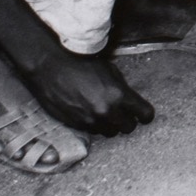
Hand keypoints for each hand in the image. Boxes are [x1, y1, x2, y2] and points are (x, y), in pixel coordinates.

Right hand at [22, 48, 154, 137]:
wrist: (50, 68)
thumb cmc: (80, 63)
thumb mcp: (109, 69)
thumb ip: (122, 86)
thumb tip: (129, 99)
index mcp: (119, 95)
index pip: (144, 114)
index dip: (145, 114)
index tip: (143, 114)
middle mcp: (107, 111)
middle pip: (128, 127)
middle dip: (128, 120)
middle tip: (123, 112)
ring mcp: (91, 121)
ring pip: (110, 132)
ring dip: (110, 124)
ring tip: (103, 111)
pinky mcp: (77, 126)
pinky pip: (93, 131)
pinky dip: (94, 124)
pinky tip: (88, 111)